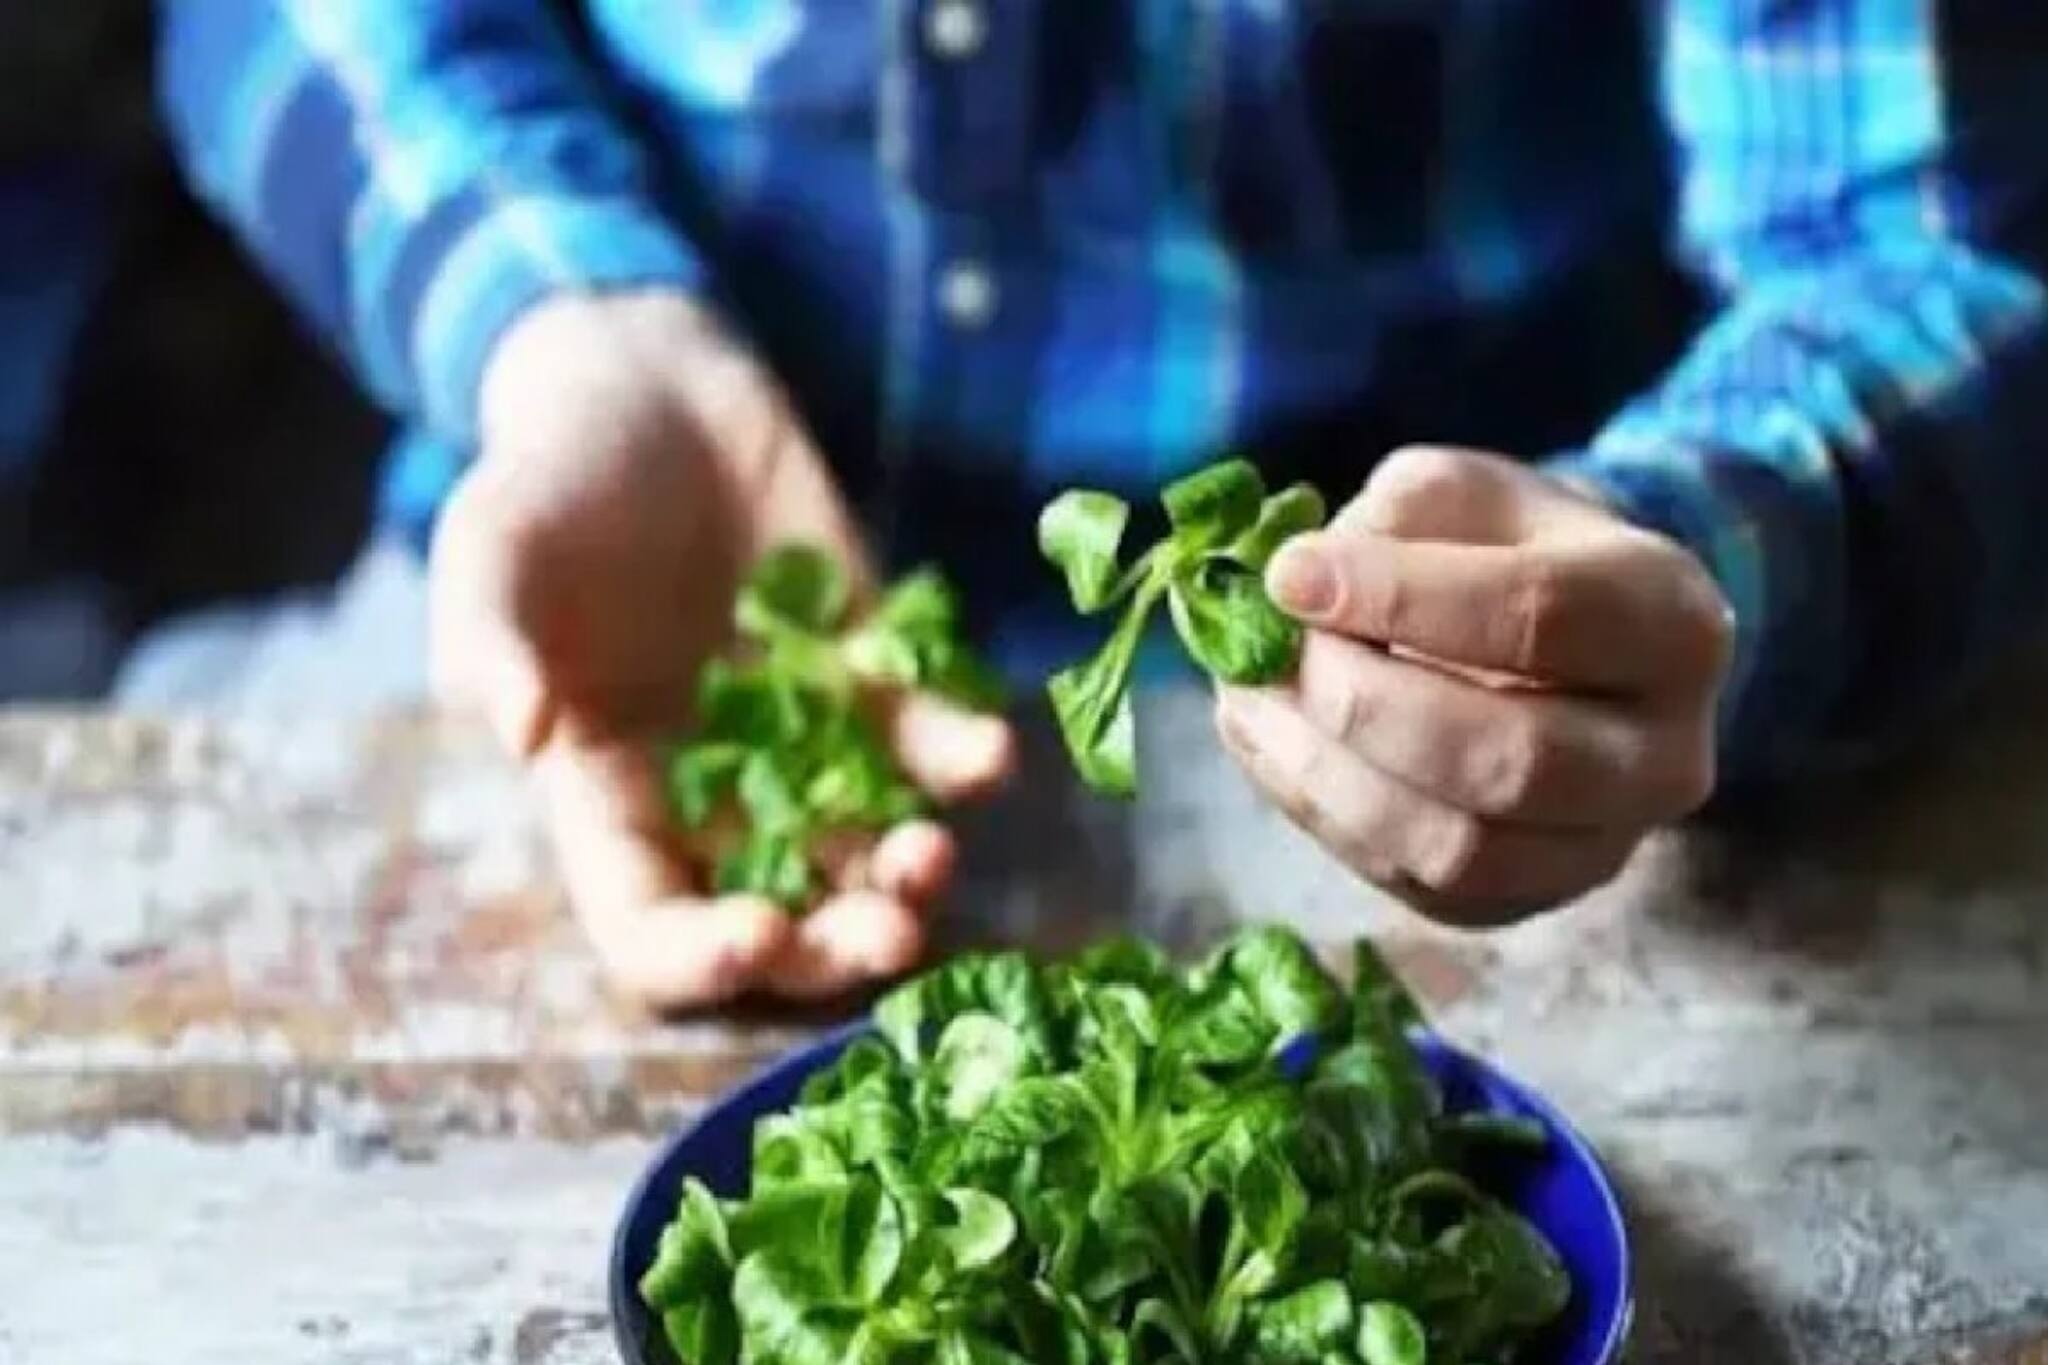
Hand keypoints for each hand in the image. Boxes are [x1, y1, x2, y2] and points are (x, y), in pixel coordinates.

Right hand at [431, 291, 1013, 1006]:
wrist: (648, 390)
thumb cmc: (548, 482)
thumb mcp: (491, 548)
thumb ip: (487, 639)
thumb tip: (522, 733)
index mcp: (609, 800)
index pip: (649, 929)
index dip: (701, 959)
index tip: (756, 936)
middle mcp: (715, 797)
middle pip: (782, 919)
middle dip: (833, 946)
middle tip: (888, 932)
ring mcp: (805, 742)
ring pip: (866, 851)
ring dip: (910, 875)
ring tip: (933, 852)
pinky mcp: (874, 675)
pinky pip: (929, 740)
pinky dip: (964, 760)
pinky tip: (991, 755)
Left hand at [1216, 447, 1731, 925]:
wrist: (1551, 647)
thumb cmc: (1502, 553)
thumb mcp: (1463, 494)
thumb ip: (1392, 519)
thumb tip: (1300, 583)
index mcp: (1673, 621)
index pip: (1543, 616)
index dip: (1403, 597)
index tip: (1292, 576)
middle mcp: (1667, 754)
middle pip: (1511, 757)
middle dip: (1364, 703)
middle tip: (1280, 650)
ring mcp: (1605, 847)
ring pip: (1460, 847)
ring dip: (1328, 775)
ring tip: (1250, 699)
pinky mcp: (1528, 902)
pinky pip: (1417, 885)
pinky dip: (1323, 816)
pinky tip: (1276, 745)